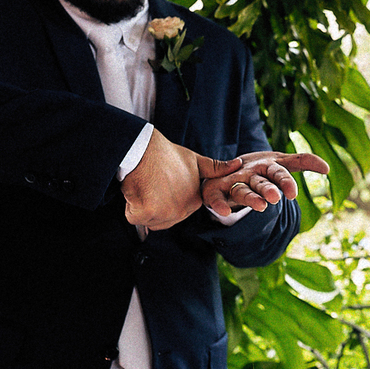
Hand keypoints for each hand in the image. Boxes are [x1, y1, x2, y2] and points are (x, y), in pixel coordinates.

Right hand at [121, 129, 240, 229]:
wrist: (143, 148)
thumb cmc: (166, 154)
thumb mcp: (195, 160)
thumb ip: (216, 168)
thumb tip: (238, 164)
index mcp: (194, 201)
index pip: (176, 212)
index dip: (165, 198)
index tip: (163, 184)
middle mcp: (182, 210)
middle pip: (162, 219)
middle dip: (153, 205)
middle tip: (152, 185)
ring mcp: (165, 213)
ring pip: (148, 220)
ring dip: (141, 207)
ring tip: (145, 186)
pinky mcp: (147, 213)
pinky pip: (134, 217)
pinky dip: (131, 206)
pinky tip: (136, 190)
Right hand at [201, 151, 329, 215]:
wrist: (227, 167)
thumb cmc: (260, 169)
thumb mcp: (281, 162)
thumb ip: (302, 161)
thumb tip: (327, 168)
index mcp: (267, 167)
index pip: (279, 172)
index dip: (285, 182)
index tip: (293, 194)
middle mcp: (250, 174)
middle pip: (261, 182)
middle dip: (268, 189)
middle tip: (276, 198)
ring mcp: (233, 182)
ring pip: (241, 190)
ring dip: (250, 197)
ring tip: (260, 207)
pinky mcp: (215, 190)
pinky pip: (216, 198)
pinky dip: (218, 204)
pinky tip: (225, 212)